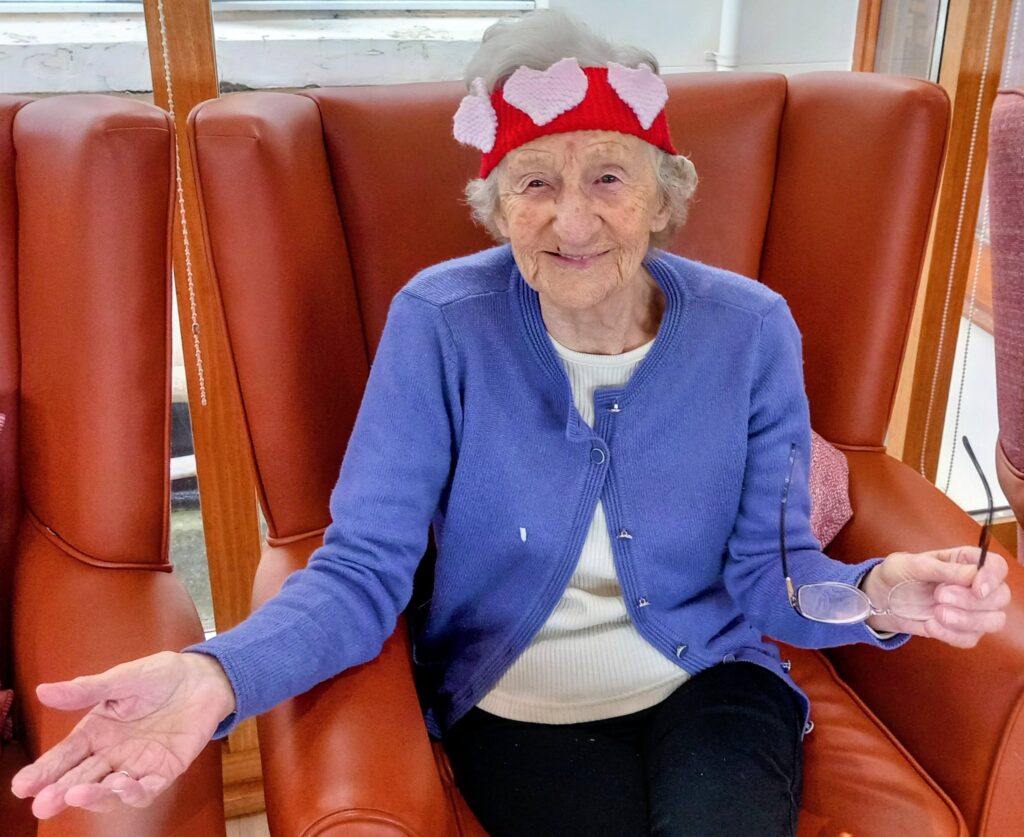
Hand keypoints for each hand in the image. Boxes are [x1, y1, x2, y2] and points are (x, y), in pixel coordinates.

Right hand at [9, 651, 234, 818]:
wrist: (203, 677)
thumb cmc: (159, 676)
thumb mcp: (122, 678)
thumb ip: (88, 690)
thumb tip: (44, 690)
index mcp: (96, 732)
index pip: (65, 756)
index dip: (43, 772)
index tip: (22, 786)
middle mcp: (112, 753)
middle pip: (81, 778)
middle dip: (60, 792)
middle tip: (43, 803)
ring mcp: (137, 765)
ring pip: (110, 790)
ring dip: (93, 796)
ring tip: (76, 795)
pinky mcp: (165, 770)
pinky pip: (146, 789)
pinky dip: (133, 793)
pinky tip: (121, 787)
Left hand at [862, 545, 1010, 644]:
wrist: (879, 598)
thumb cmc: (896, 573)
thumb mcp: (911, 564)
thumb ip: (942, 569)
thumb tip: (974, 573)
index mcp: (964, 561)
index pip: (997, 566)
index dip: (992, 577)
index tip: (976, 588)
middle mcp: (974, 585)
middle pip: (1000, 596)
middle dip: (972, 601)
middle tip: (939, 596)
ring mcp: (971, 610)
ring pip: (993, 620)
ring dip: (966, 620)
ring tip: (935, 613)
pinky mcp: (961, 629)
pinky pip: (971, 639)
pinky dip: (952, 635)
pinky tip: (929, 625)